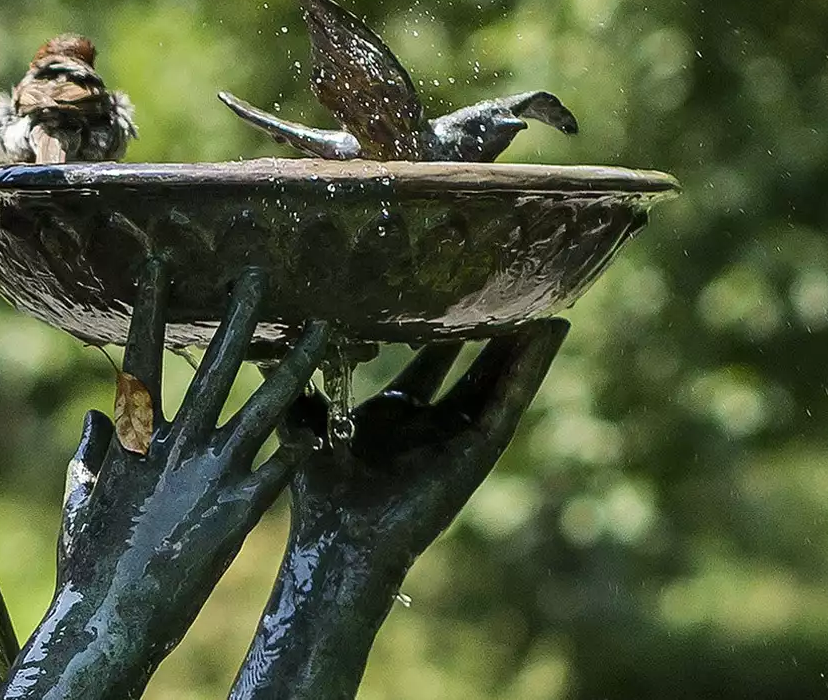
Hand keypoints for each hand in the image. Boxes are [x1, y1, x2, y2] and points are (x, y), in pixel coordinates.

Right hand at [4, 260, 327, 699]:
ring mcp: (211, 474)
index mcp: (135, 436)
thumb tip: (97, 413)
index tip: (161, 266)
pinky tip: (332, 421)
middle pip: (214, 365)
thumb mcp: (81, 496)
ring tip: (326, 328)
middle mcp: (177, 443)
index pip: (144, 355)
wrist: (110, 617)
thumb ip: (91, 451)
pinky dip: (305, 444)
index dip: (151, 308)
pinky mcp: (239, 510)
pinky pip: (282, 467)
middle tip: (260, 272)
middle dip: (238, 317)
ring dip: (297, 364)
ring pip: (265, 404)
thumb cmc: (88, 563)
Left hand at [228, 319, 566, 699]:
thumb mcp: (305, 421)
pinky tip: (546, 340)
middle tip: (512, 289)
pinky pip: (507, 403)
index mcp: (398, 412)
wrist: (339, 537)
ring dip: (524, 347)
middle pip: (473, 366)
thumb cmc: (320, 489)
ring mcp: (458, 437)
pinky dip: (528, 371)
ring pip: (500, 382)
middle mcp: (434, 422)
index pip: (430, 358)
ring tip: (548, 309)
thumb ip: (299, 381)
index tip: (454, 288)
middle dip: (493, 332)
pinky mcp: (477, 451)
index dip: (444, 325)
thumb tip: (280, 337)